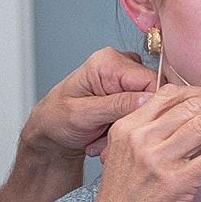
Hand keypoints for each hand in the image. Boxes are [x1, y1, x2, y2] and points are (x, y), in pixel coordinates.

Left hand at [20, 48, 157, 161]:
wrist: (49, 130)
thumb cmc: (57, 118)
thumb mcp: (83, 115)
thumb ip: (116, 106)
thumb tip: (148, 100)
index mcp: (109, 61)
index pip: (151, 80)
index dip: (150, 108)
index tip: (135, 130)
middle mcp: (121, 65)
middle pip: (151, 96)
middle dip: (132, 123)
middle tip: (110, 140)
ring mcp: (126, 80)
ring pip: (146, 110)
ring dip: (126, 131)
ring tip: (100, 140)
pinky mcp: (129, 95)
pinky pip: (139, 116)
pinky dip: (124, 131)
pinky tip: (104, 136)